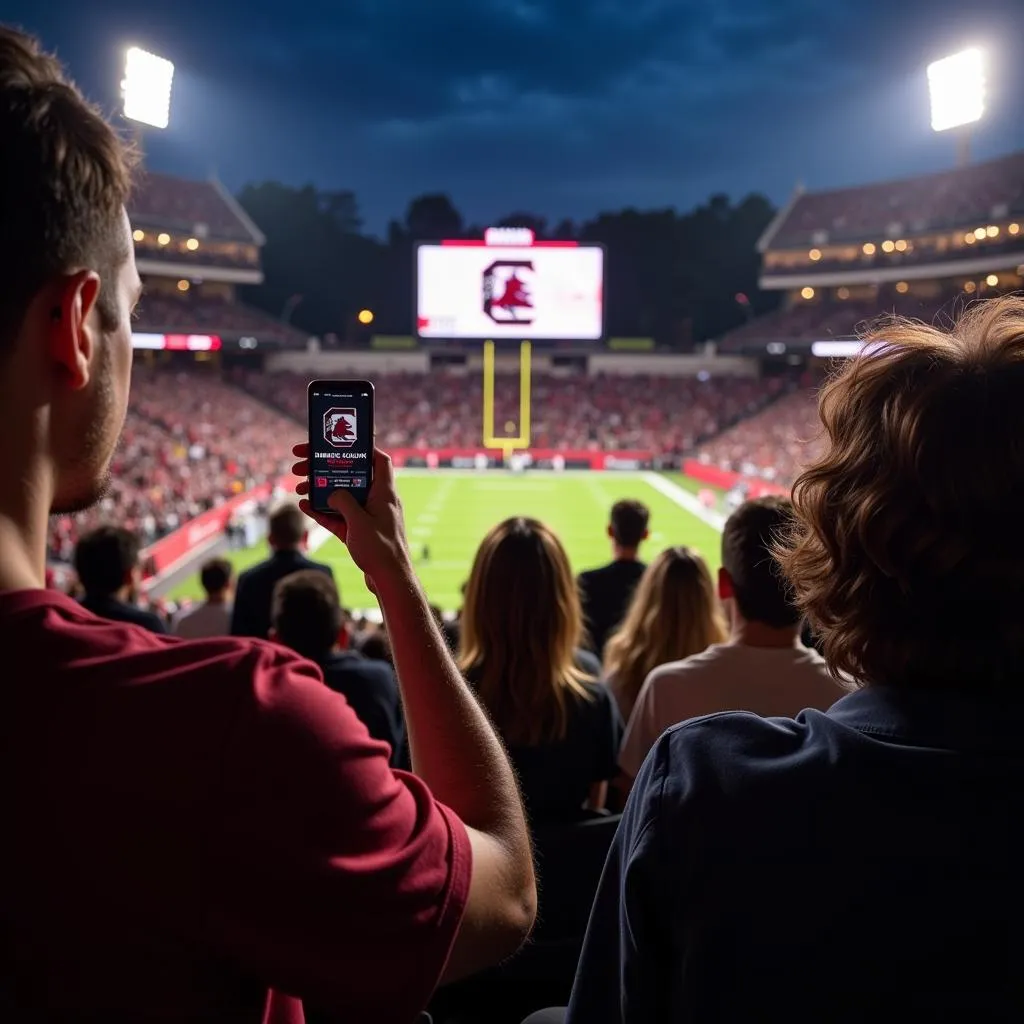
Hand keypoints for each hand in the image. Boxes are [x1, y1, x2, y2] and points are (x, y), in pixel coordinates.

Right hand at [291, 443, 411, 581]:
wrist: (389, 580)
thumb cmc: (381, 549)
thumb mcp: (358, 521)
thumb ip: (344, 501)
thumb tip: (332, 492)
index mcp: (384, 493)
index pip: (379, 460)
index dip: (364, 448)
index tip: (342, 444)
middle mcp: (377, 501)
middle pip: (351, 477)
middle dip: (327, 469)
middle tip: (303, 464)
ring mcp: (368, 516)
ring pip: (341, 496)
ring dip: (320, 490)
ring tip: (299, 486)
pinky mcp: (359, 531)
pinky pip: (339, 516)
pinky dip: (323, 511)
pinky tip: (304, 506)